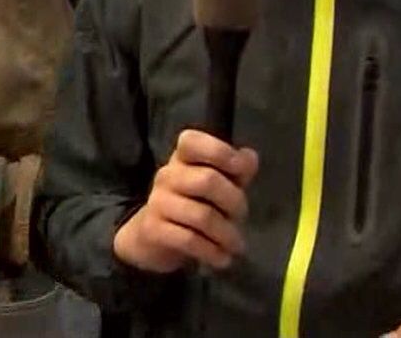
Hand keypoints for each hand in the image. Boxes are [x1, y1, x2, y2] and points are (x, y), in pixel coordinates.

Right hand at [113, 129, 258, 272]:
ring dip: (226, 234)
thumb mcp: (218, 184)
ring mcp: (158, 202)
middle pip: (207, 180)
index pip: (192, 141)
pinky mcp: (153, 230)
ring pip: (201, 216)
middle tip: (242, 218)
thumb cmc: (192, 204)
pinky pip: (189, 240)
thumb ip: (237, 169)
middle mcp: (167, 175)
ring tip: (236, 245)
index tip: (240, 171)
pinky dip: (212, 252)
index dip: (221, 152)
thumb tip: (250, 157)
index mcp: (182, 158)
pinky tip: (222, 258)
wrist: (151, 238)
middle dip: (234, 202)